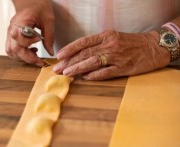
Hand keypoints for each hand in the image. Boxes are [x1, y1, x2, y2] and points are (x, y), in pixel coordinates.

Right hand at [6, 0, 53, 66]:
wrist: (30, 0)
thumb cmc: (38, 6)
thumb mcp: (48, 20)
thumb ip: (49, 37)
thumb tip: (50, 52)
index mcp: (20, 23)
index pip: (19, 39)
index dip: (29, 43)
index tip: (39, 41)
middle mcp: (12, 29)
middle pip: (14, 49)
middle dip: (28, 58)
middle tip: (40, 61)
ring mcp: (10, 33)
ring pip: (11, 52)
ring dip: (23, 58)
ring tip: (35, 56)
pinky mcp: (12, 36)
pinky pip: (12, 49)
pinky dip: (20, 54)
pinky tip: (31, 51)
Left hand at [53, 30, 169, 79]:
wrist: (154, 47)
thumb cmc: (131, 42)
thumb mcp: (114, 37)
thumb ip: (98, 45)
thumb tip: (81, 56)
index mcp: (106, 36)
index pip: (83, 42)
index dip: (69, 49)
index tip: (59, 56)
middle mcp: (109, 44)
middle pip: (85, 53)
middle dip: (69, 61)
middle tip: (57, 68)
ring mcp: (116, 56)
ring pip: (92, 62)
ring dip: (77, 68)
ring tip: (66, 73)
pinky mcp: (123, 67)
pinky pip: (106, 72)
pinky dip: (94, 75)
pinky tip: (85, 78)